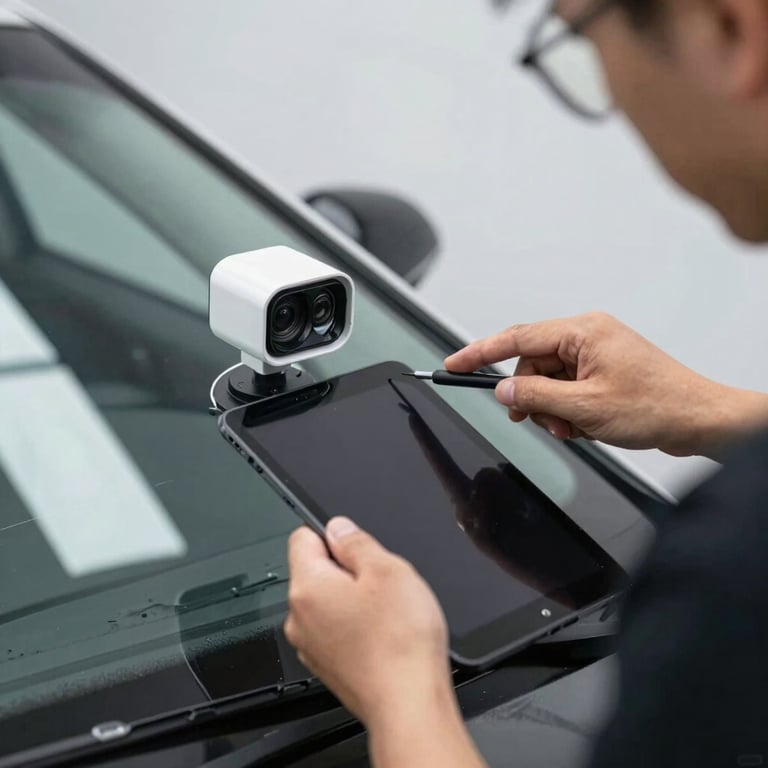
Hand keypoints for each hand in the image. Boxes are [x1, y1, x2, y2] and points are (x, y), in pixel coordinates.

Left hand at [284, 518, 452, 728]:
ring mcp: (310, 645)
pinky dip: (355, 626)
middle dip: (347, 569)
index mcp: (307, 587)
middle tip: (381, 583)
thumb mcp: (388, 569)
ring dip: (353, 599)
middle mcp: (299, 617)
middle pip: (315, 570)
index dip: (333, 534)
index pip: (302, 537)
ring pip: (327, 601)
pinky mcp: (326, 665)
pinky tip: (382, 635)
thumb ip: (356, 541)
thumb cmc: (400, 642)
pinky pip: (335, 630)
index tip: (356, 546)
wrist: (408, 704)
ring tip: (385, 613)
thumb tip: (338, 527)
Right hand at [445, 312, 765, 457]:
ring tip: (575, 428)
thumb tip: (504, 391)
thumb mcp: (585, 407)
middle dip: (533, 398)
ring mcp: (596, 355)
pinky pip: (567, 390)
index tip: (454, 365)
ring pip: (548, 382)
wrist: (700, 420)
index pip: (516, 339)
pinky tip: (587, 426)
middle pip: (532, 366)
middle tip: (541, 421)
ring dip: (553, 411)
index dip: (480, 353)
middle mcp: (587, 337)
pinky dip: (569, 411)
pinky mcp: (603, 372)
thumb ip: (536, 397)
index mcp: (582, 332)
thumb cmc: (657, 406)